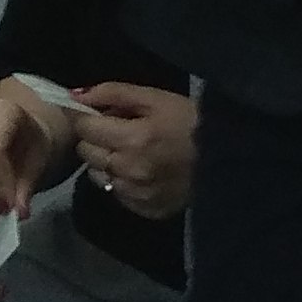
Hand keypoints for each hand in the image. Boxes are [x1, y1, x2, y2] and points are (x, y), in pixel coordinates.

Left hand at [70, 80, 197, 221]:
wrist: (226, 157)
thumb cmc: (191, 121)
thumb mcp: (156, 97)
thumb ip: (113, 93)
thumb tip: (75, 95)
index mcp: (131, 138)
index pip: (84, 128)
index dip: (88, 118)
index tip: (99, 115)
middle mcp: (128, 170)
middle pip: (86, 153)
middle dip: (95, 139)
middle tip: (116, 132)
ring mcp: (135, 193)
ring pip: (98, 176)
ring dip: (106, 162)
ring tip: (130, 152)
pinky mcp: (144, 208)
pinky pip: (116, 194)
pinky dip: (121, 181)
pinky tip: (141, 171)